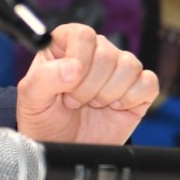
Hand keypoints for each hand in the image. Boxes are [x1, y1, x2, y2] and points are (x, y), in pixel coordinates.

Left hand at [15, 23, 157, 144]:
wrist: (63, 145)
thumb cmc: (44, 116)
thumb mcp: (31, 97)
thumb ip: (45, 77)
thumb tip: (73, 68)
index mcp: (65, 43)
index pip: (83, 35)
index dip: (79, 60)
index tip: (69, 84)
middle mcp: (94, 51)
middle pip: (107, 53)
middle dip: (90, 86)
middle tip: (76, 101)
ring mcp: (117, 69)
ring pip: (129, 65)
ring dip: (109, 93)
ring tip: (93, 104)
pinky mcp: (138, 89)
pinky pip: (149, 83)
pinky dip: (132, 99)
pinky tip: (115, 107)